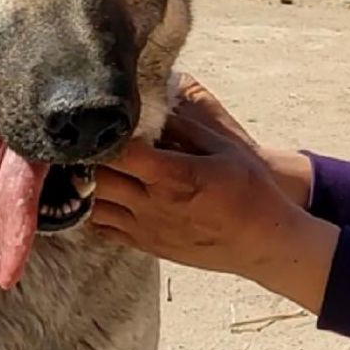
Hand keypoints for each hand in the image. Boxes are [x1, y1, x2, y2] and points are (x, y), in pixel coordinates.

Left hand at [91, 84, 336, 312]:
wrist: (262, 241)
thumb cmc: (250, 190)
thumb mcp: (226, 148)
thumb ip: (187, 126)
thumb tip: (157, 104)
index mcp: (173, 176)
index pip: (118, 154)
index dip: (104, 138)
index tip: (103, 124)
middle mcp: (154, 205)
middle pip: (96, 181)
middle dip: (88, 160)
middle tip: (89, 143)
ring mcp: (148, 228)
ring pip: (93, 208)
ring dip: (87, 187)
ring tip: (93, 169)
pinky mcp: (147, 245)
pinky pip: (103, 230)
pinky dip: (95, 212)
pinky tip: (104, 195)